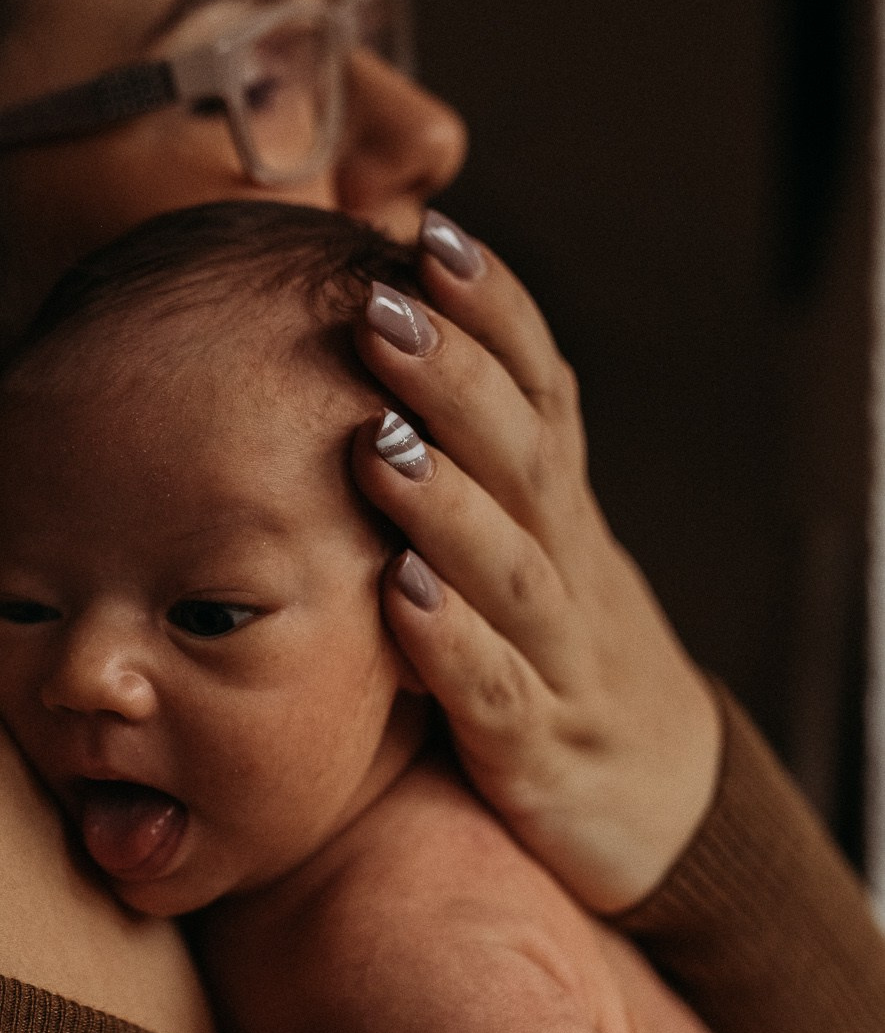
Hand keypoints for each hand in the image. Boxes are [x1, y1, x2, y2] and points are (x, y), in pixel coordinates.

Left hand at [352, 212, 721, 913]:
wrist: (654, 798)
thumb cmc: (552, 643)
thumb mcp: (525, 538)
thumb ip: (468, 451)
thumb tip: (377, 327)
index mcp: (557, 506)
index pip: (541, 389)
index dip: (497, 313)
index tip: (431, 233)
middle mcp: (566, 565)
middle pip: (523, 457)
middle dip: (456, 378)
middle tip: (383, 307)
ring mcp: (558, 658)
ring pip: (510, 570)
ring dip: (447, 501)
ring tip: (379, 441)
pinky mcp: (536, 750)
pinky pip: (494, 693)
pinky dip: (453, 644)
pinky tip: (401, 598)